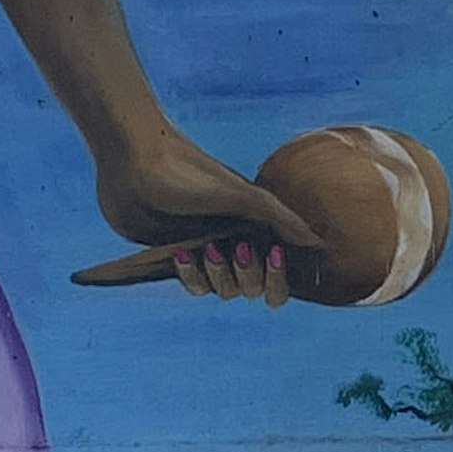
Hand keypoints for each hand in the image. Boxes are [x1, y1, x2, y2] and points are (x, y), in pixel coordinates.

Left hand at [93, 130, 305, 305]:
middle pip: (252, 287)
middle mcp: (235, 244)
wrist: (133, 161)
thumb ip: (281, 219)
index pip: (279, 275)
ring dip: (217, 276)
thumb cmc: (189, 171)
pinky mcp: (176, 258)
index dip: (279, 278)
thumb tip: (319, 242)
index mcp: (256, 230)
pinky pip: (191, 284)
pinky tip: (179, 254)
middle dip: (248, 274)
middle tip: (235, 248)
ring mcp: (206, 253)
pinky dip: (188, 275)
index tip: (274, 256)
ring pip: (222, 290)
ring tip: (205, 248)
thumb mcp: (241, 194)